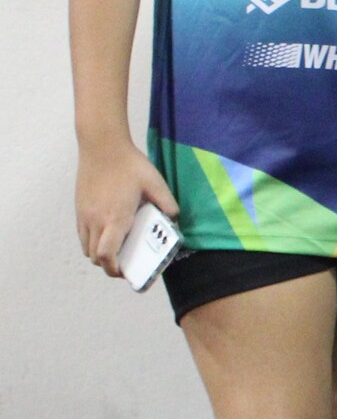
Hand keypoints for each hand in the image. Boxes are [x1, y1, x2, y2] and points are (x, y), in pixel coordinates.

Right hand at [76, 136, 175, 276]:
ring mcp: (84, 215)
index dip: (114, 269)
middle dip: (109, 266)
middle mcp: (96, 220)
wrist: (102, 145)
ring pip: (86, 247)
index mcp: (115, 218)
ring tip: (117, 251)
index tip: (126, 272)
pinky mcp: (79, 208)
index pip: (106, 255)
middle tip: (126, 265)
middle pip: (95, 257)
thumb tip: (175, 219)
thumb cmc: (130, 165)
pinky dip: (92, 242)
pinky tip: (107, 234)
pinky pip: (82, 234)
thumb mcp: (156, 183)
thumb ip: (168, 203)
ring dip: (100, 254)